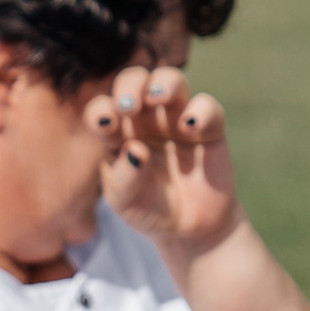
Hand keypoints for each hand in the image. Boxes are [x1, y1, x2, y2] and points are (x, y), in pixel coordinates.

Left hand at [93, 65, 243, 255]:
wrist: (189, 228)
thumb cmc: (150, 209)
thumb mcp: (128, 202)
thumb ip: (125, 178)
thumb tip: (135, 150)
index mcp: (118, 134)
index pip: (104, 110)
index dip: (101, 111)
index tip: (105, 124)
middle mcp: (145, 121)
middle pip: (135, 82)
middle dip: (131, 85)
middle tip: (129, 106)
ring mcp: (177, 121)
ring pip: (171, 82)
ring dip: (164, 83)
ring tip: (157, 97)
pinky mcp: (208, 129)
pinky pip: (206, 107)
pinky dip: (199, 110)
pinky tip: (190, 126)